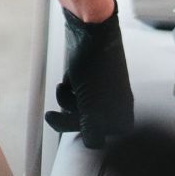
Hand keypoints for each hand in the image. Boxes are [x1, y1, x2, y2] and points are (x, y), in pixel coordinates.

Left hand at [44, 0, 133, 147]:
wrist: (91, 29)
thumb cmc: (96, 63)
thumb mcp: (91, 103)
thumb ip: (92, 128)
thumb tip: (94, 145)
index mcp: (121, 110)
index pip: (106, 137)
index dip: (89, 133)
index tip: (78, 128)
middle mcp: (114, 102)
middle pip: (88, 124)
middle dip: (69, 118)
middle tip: (53, 117)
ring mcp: (102, 91)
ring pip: (80, 110)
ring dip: (67, 101)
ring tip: (65, 88)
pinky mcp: (89, 80)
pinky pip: (76, 95)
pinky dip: (69, 90)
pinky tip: (70, 78)